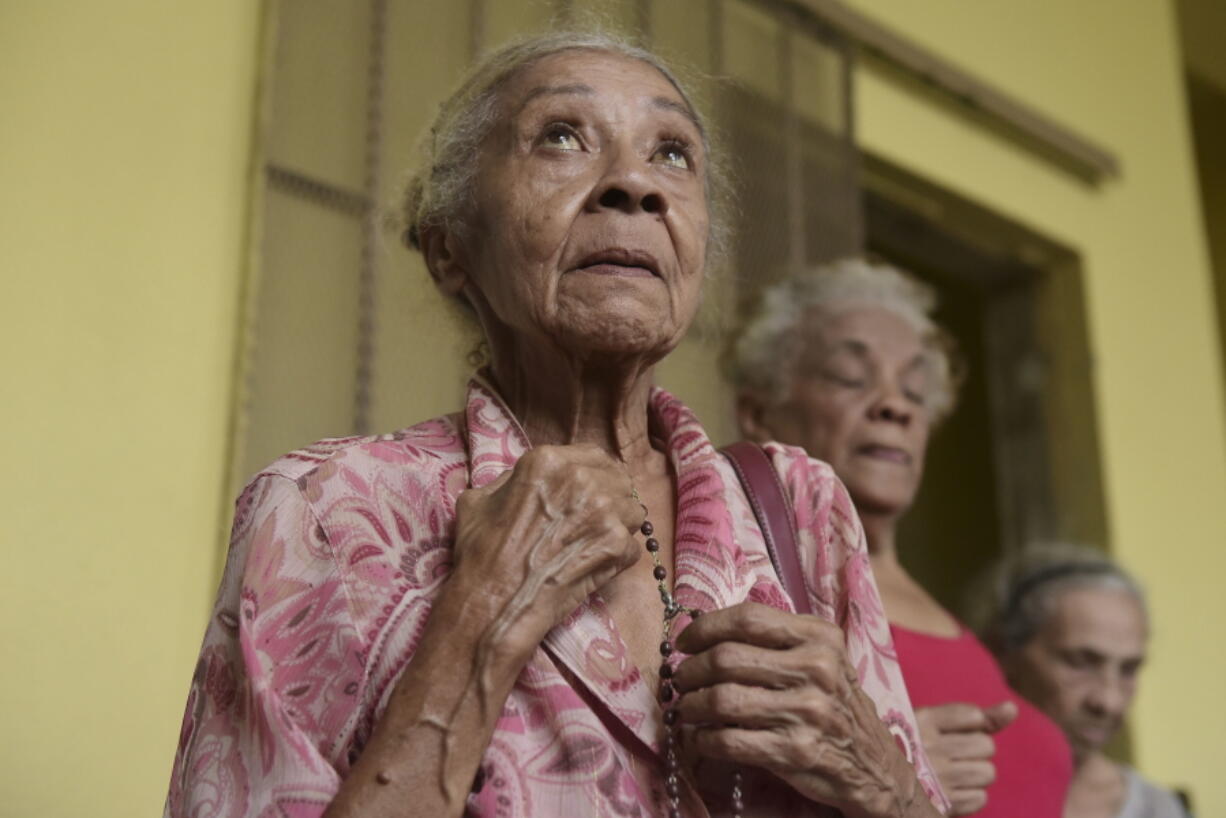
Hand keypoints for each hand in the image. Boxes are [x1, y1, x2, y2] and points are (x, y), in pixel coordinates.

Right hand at [446, 444, 644, 660]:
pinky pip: (633, 546)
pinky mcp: (617, 545)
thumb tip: (532, 481)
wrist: (493, 601)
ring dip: (619, 526)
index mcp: (548, 461)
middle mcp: (581, 478)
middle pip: (619, 480)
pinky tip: (593, 566)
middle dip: (611, 498)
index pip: (595, 456)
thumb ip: (514, 481)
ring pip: (633, 511)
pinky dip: (617, 558)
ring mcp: (604, 512)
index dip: (595, 474)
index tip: (591, 491)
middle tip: (594, 522)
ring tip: (594, 545)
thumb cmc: (480, 552)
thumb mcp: (480, 499)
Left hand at [674, 603, 935, 817]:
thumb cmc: (833, 703)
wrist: (873, 764)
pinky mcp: (794, 752)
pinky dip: (701, 738)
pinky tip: (697, 736)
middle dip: (690, 670)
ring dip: (690, 704)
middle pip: (727, 658)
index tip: (684, 642)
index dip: (705, 627)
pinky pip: (728, 740)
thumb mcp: (821, 658)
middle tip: (680, 679)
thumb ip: (774, 638)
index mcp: (820, 637)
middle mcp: (817, 670)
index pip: (748, 618)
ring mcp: (807, 713)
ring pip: (721, 699)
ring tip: (684, 707)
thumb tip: (703, 629)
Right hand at [915, 701, 1016, 814]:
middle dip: (977, 750)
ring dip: (976, 774)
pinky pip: (980, 798)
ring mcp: (936, 778)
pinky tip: (953, 790)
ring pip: (987, 772)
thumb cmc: (914, 747)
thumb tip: (1012, 707)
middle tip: (954, 754)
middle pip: (986, 745)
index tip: (954, 731)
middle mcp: (929, 747)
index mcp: (921, 720)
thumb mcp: (934, 723)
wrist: (882, 780)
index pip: (973, 716)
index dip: (974, 724)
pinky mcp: (943, 805)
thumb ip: (977, 717)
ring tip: (955, 774)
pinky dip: (971, 796)